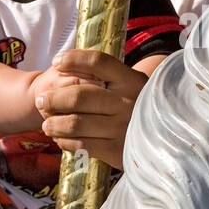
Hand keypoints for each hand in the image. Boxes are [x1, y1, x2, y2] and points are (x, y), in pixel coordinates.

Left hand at [35, 50, 146, 170]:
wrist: (166, 142)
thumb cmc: (138, 109)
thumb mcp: (133, 87)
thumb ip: (108, 76)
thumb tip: (65, 63)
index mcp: (132, 80)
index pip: (99, 62)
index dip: (74, 59)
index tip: (57, 61)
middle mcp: (128, 102)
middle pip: (79, 95)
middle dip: (53, 98)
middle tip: (41, 101)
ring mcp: (123, 127)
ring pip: (75, 123)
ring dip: (54, 123)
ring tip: (47, 124)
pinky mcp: (117, 150)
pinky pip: (81, 144)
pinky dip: (65, 141)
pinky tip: (61, 139)